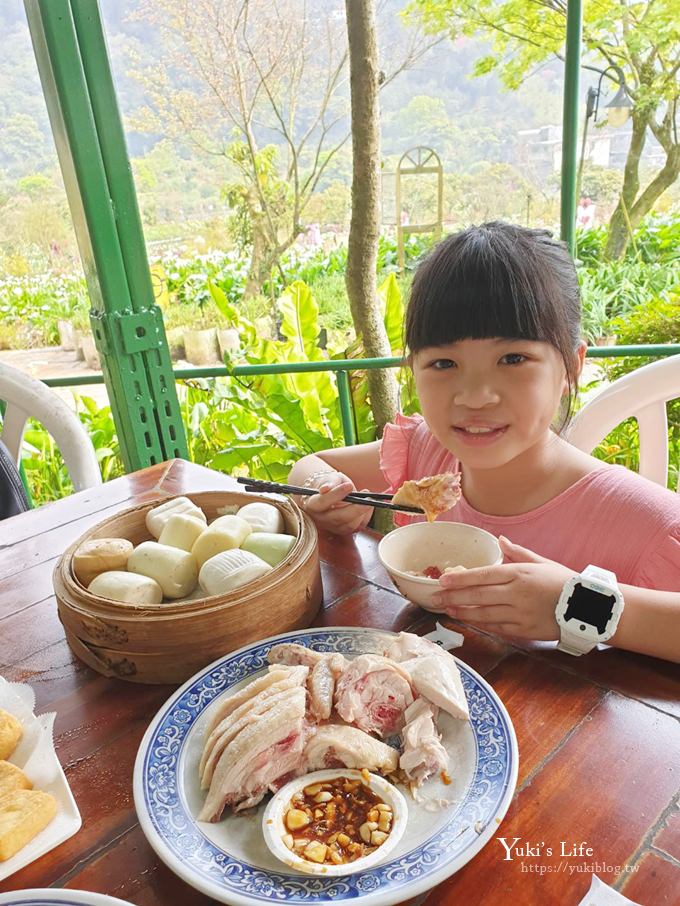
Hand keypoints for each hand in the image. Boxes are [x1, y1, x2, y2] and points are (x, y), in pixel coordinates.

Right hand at [300, 472, 372, 534]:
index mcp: (312, 505)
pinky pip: (358, 527)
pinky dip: (366, 516)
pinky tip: (370, 505)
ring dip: (362, 513)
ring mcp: (332, 527)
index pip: (322, 502)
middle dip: (354, 508)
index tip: (349, 486)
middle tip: (366, 496)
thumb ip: (329, 482)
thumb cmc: (330, 484)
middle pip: (338, 517)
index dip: (336, 494)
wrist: (331, 493)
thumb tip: (325, 489)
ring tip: (369, 498)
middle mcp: (321, 519)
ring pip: (349, 525)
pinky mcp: (344, 530)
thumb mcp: (329, 478)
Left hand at [430, 536, 575, 640]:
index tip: (443, 581)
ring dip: (463, 612)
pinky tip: (469, 621)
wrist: (589, 607)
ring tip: (448, 610)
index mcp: (519, 573)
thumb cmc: (564, 582)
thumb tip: (500, 540)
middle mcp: (517, 593)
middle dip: (454, 597)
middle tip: (436, 599)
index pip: (483, 575)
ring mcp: (520, 613)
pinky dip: (481, 625)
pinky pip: (498, 628)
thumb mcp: (541, 562)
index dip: (460, 579)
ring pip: (484, 614)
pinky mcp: (525, 630)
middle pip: (478, 595)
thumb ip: (517, 553)